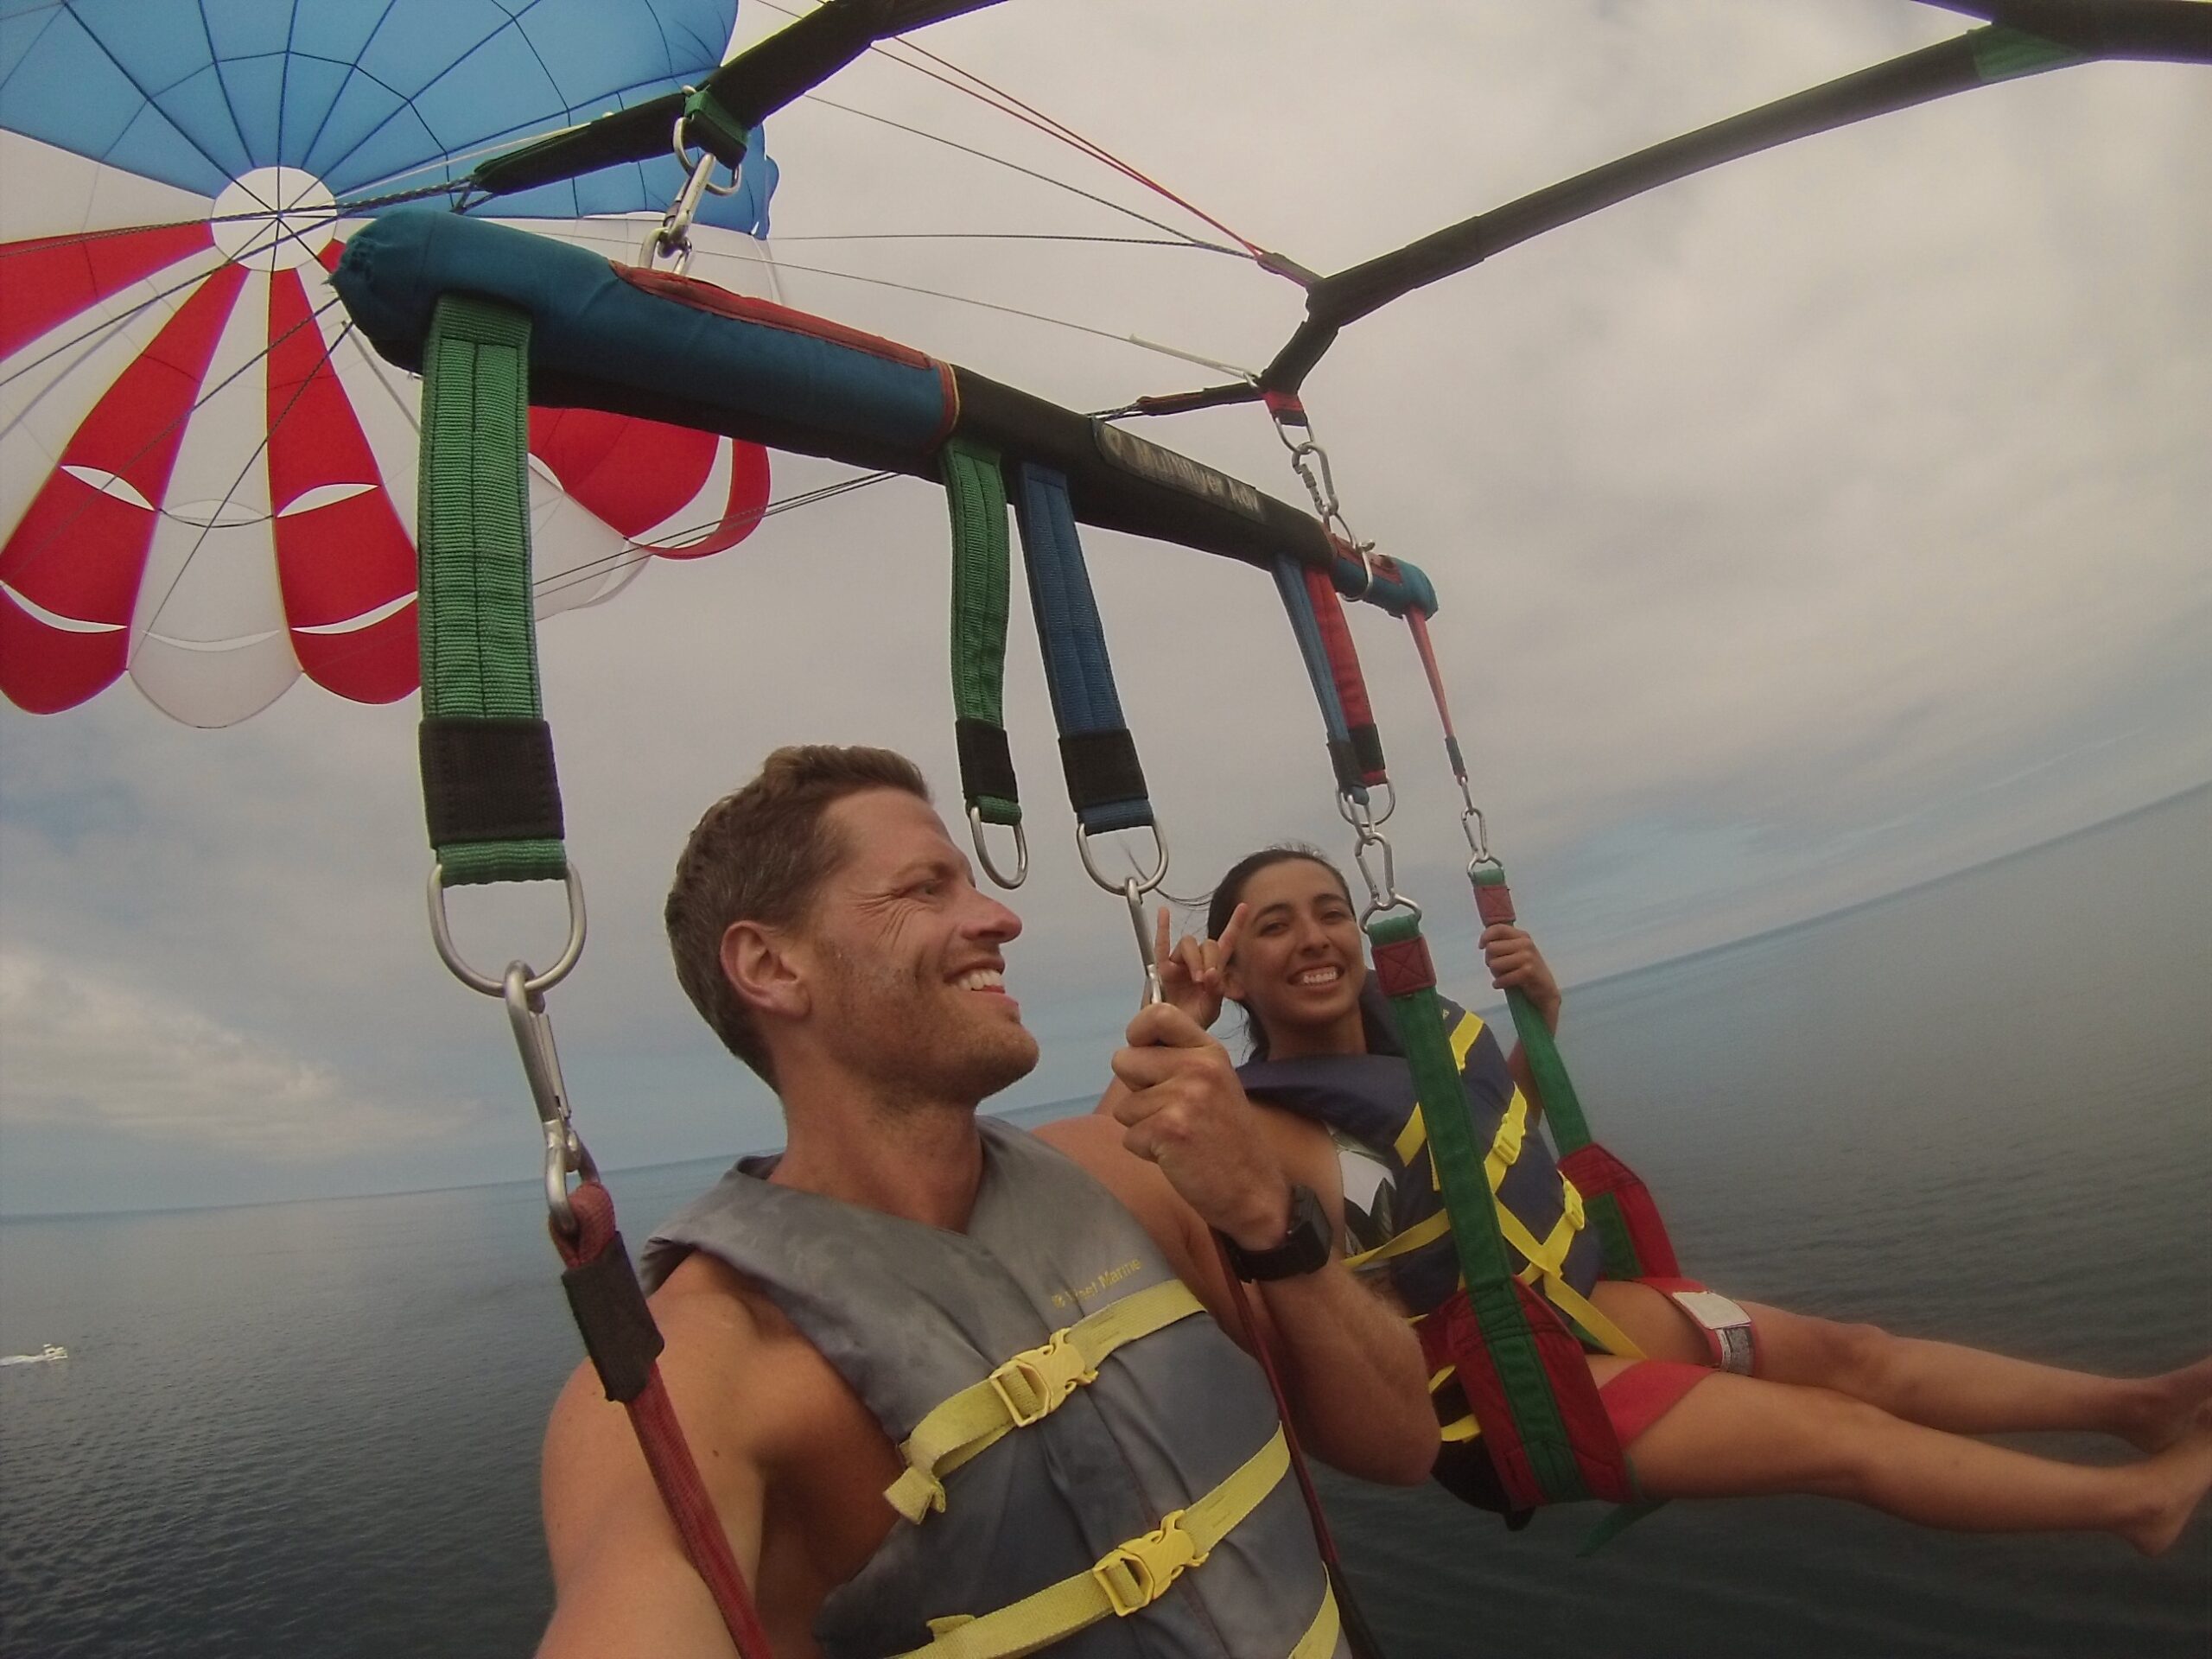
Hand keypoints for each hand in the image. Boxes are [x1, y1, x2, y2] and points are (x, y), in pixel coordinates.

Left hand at [1109, 1001, 1290, 1250]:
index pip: (1158, 1014)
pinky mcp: (1170, 1130)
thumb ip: (1179, 1059)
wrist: (1254, 1190)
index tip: (1141, 1050)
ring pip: (1125, 1105)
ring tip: (1179, 1136)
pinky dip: (1146, 1151)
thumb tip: (1132, 1044)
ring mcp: (1184, 1097)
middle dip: (1136, 1090)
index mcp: (1208, 1051)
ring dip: (1143, 1126)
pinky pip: (1129, 1136)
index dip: (1138, 1032)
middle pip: (1124, 1060)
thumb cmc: (1226, 1138)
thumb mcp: (1213, 1082)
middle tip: (1171, 1111)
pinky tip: (1177, 1155)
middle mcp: (1198, 1067)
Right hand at [1152, 903, 1246, 1027]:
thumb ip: (1215, 990)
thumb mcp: (1211, 1008)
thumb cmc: (1193, 1023)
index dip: (1234, 924)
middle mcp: (1196, 962)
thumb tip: (1212, 973)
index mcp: (1213, 970)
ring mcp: (1178, 964)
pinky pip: (1161, 945)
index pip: (1225, 942)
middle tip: (1206, 980)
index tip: (1244, 907)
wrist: (1173, 1037)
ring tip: (1196, 979)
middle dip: (1208, 959)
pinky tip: (1164, 913)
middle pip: (1205, 944)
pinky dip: (1163, 928)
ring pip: (1187, 944)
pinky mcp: (1161, 969)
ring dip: (1193, 958)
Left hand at [1481, 923, 1561, 1031]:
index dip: (1485, 937)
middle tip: (1497, 968)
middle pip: (1491, 947)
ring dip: (1495, 973)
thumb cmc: (1526, 971)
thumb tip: (1484, 942)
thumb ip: (1503, 944)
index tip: (1481, 947)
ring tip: (1503, 976)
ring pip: (1494, 963)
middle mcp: (1526, 943)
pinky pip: (1503, 977)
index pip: (1498, 928)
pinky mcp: (1528, 972)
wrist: (1545, 990)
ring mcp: (1528, 957)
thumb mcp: (1516, 952)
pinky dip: (1499, 983)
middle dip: (1489, 960)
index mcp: (1522, 936)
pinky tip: (1502, 985)